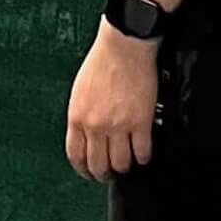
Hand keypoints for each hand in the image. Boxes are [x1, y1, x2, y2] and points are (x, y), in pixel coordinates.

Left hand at [66, 26, 159, 181]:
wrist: (124, 46)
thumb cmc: (102, 64)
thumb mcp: (79, 93)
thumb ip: (81, 117)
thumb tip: (85, 137)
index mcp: (77, 118)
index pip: (76, 156)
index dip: (83, 170)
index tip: (89, 173)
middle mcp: (95, 126)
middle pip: (98, 165)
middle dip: (104, 174)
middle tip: (110, 174)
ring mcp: (118, 126)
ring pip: (121, 163)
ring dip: (125, 168)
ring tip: (128, 165)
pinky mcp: (141, 122)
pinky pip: (143, 151)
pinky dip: (144, 157)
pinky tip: (143, 154)